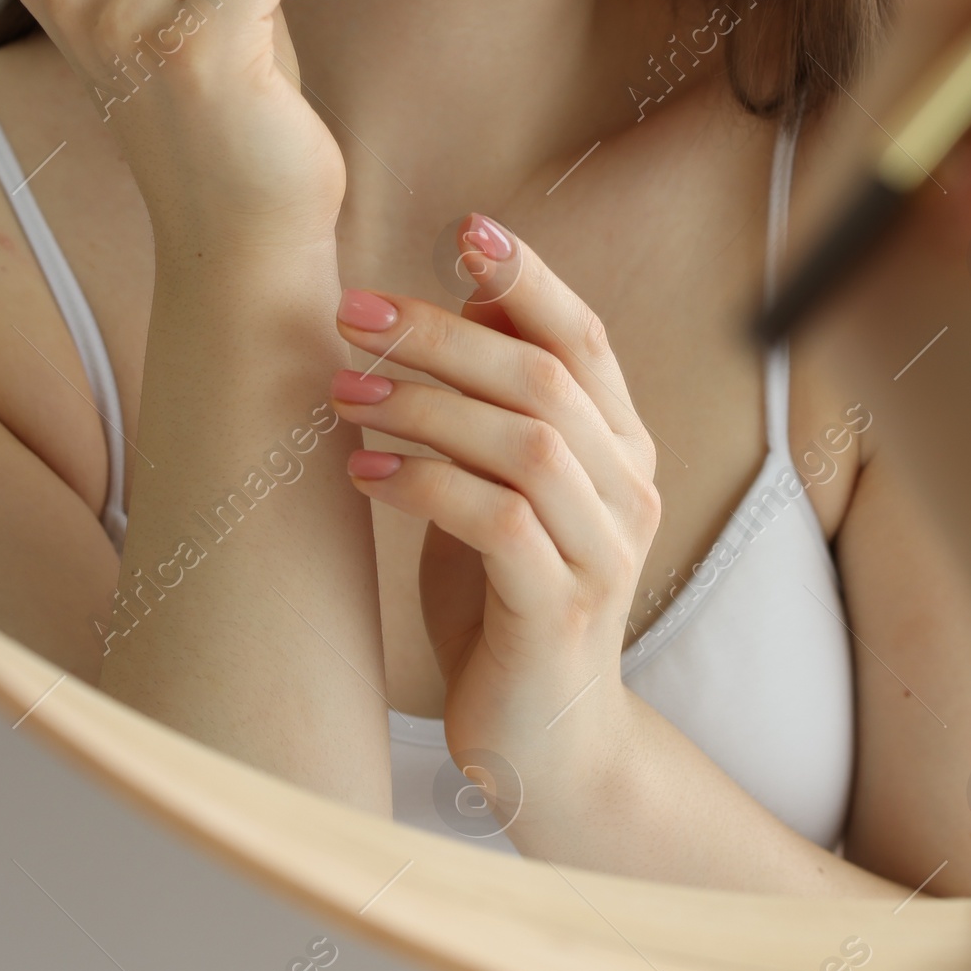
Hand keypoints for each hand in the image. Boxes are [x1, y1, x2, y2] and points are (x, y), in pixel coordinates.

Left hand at [329, 218, 660, 829]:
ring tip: (342, 390)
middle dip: (443, 334)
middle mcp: (628, 489)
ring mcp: (602, 552)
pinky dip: (426, 484)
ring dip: (424, 404)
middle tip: (351, 310)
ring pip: (528, 444)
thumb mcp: (509, 488)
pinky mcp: (558, 611)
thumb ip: (505, 404)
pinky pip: (497, 523)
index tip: (465, 227)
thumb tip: (473, 295)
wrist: (547, 744)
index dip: (531, 276)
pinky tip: (363, 469)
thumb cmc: (510, 601)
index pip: (586, 338)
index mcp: (622, 447)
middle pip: (547, 378)